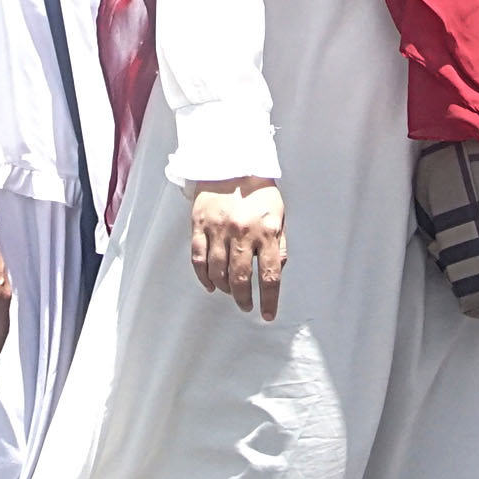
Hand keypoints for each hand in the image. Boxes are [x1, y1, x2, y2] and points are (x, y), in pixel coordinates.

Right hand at [189, 179, 286, 318]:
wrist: (230, 162)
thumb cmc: (259, 191)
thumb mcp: (280, 215)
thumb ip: (279, 246)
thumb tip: (275, 273)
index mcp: (267, 230)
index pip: (270, 275)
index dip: (269, 300)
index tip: (268, 315)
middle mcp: (242, 232)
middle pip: (241, 278)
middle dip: (244, 298)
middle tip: (246, 305)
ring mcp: (218, 229)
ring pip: (218, 272)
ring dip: (225, 289)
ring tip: (230, 293)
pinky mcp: (199, 225)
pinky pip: (199, 259)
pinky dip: (204, 277)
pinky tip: (210, 284)